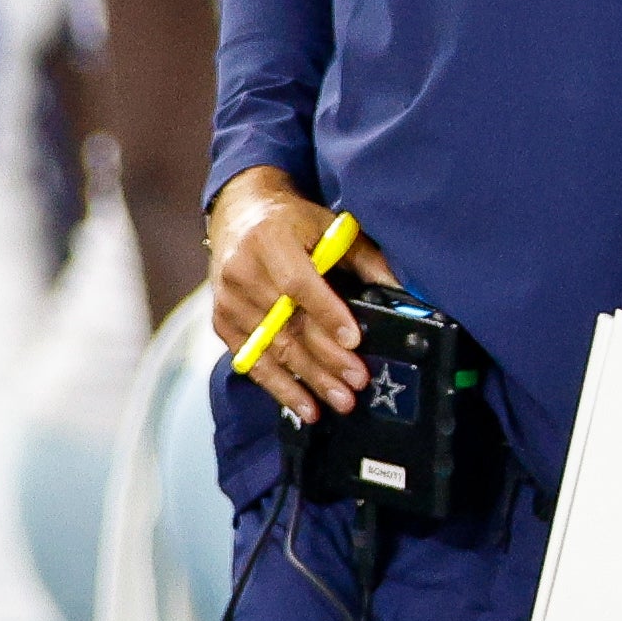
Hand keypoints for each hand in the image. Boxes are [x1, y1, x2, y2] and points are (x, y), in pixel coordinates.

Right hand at [206, 166, 397, 424]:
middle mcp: (242, 271)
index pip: (298, 284)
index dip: (326, 313)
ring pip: (272, 349)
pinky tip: (304, 406)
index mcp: (269, 240)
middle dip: (325, 359)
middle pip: (287, 324)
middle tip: (357, 382)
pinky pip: (253, 362)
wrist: (238, 214)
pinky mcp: (222, 322)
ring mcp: (228, 300)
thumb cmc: (292, 222)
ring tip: (339, 401)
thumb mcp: (329, 226)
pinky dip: (280, 386)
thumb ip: (363, 258)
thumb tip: (399, 292)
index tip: (353, 340)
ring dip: (308, 380)